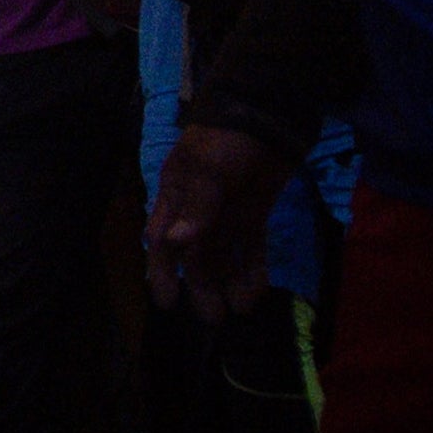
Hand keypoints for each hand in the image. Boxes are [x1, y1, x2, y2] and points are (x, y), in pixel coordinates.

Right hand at [145, 120, 290, 310]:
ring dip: (228, 282)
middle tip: (212, 318)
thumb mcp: (209, 171)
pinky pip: (250, 246)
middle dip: (201, 286)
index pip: (163, 240)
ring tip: (238, 310)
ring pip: (224, 255)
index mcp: (176, 196)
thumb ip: (195, 209)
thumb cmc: (228, 139)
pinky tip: (256, 291)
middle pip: (195, 255)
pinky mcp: (254, 212)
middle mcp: (198, 209)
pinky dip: (252, 268)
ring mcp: (228, 212)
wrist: (269, 114)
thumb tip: (176, 244)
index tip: (166, 302)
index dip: (163, 272)